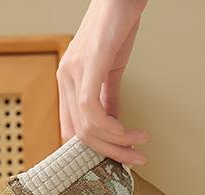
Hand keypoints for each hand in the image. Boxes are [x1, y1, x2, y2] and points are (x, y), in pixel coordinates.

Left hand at [58, 0, 149, 164]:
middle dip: (111, 152)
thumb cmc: (116, 27)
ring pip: (87, 127)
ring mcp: (74, 71)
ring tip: (138, 143)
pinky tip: (127, 131)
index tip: (117, 157)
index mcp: (68, 81)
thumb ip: (110, 99)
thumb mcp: (112, 70)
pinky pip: (91, 110)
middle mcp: (65, 77)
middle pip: (80, 135)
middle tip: (134, 158)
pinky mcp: (88, 65)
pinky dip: (111, 128)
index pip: (72, 129)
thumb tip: (115, 126)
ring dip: (117, 143)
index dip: (93, 150)